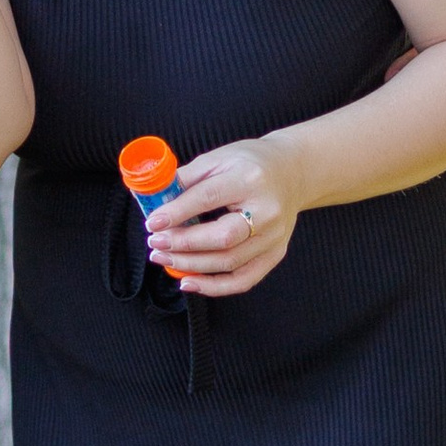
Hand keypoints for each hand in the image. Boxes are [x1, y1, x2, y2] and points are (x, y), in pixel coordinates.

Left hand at [146, 136, 301, 297]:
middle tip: (155, 243)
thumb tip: (154, 200)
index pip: (209, 198)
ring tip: (163, 259)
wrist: (293, 172)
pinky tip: (189, 282)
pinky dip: (214, 286)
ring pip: (229, 262)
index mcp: (250, 179)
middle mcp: (267, 210)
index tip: (153, 222)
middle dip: (183, 244)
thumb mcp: (218, 158)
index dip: (178, 212)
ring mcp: (274, 236)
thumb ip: (186, 178)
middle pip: (222, 237)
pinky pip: (244, 280)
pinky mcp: (276, 253)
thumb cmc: (250, 163)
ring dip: (191, 265)